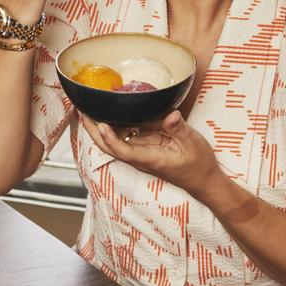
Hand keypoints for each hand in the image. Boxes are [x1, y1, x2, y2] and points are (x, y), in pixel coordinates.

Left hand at [80, 111, 222, 200]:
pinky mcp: (145, 146)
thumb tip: (170, 115)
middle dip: (93, 130)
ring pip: (114, 140)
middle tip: (81, 109)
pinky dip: (115, 123)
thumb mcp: (193, 144)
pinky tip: (111, 108)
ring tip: (89, 104)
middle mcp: (139, 156)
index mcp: (148, 159)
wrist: (204, 181)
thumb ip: (179, 129)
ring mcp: (140, 151)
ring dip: (100, 125)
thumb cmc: (198, 165)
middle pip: (109, 145)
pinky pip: (126, 134)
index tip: (101, 123)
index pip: (122, 150)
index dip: (110, 138)